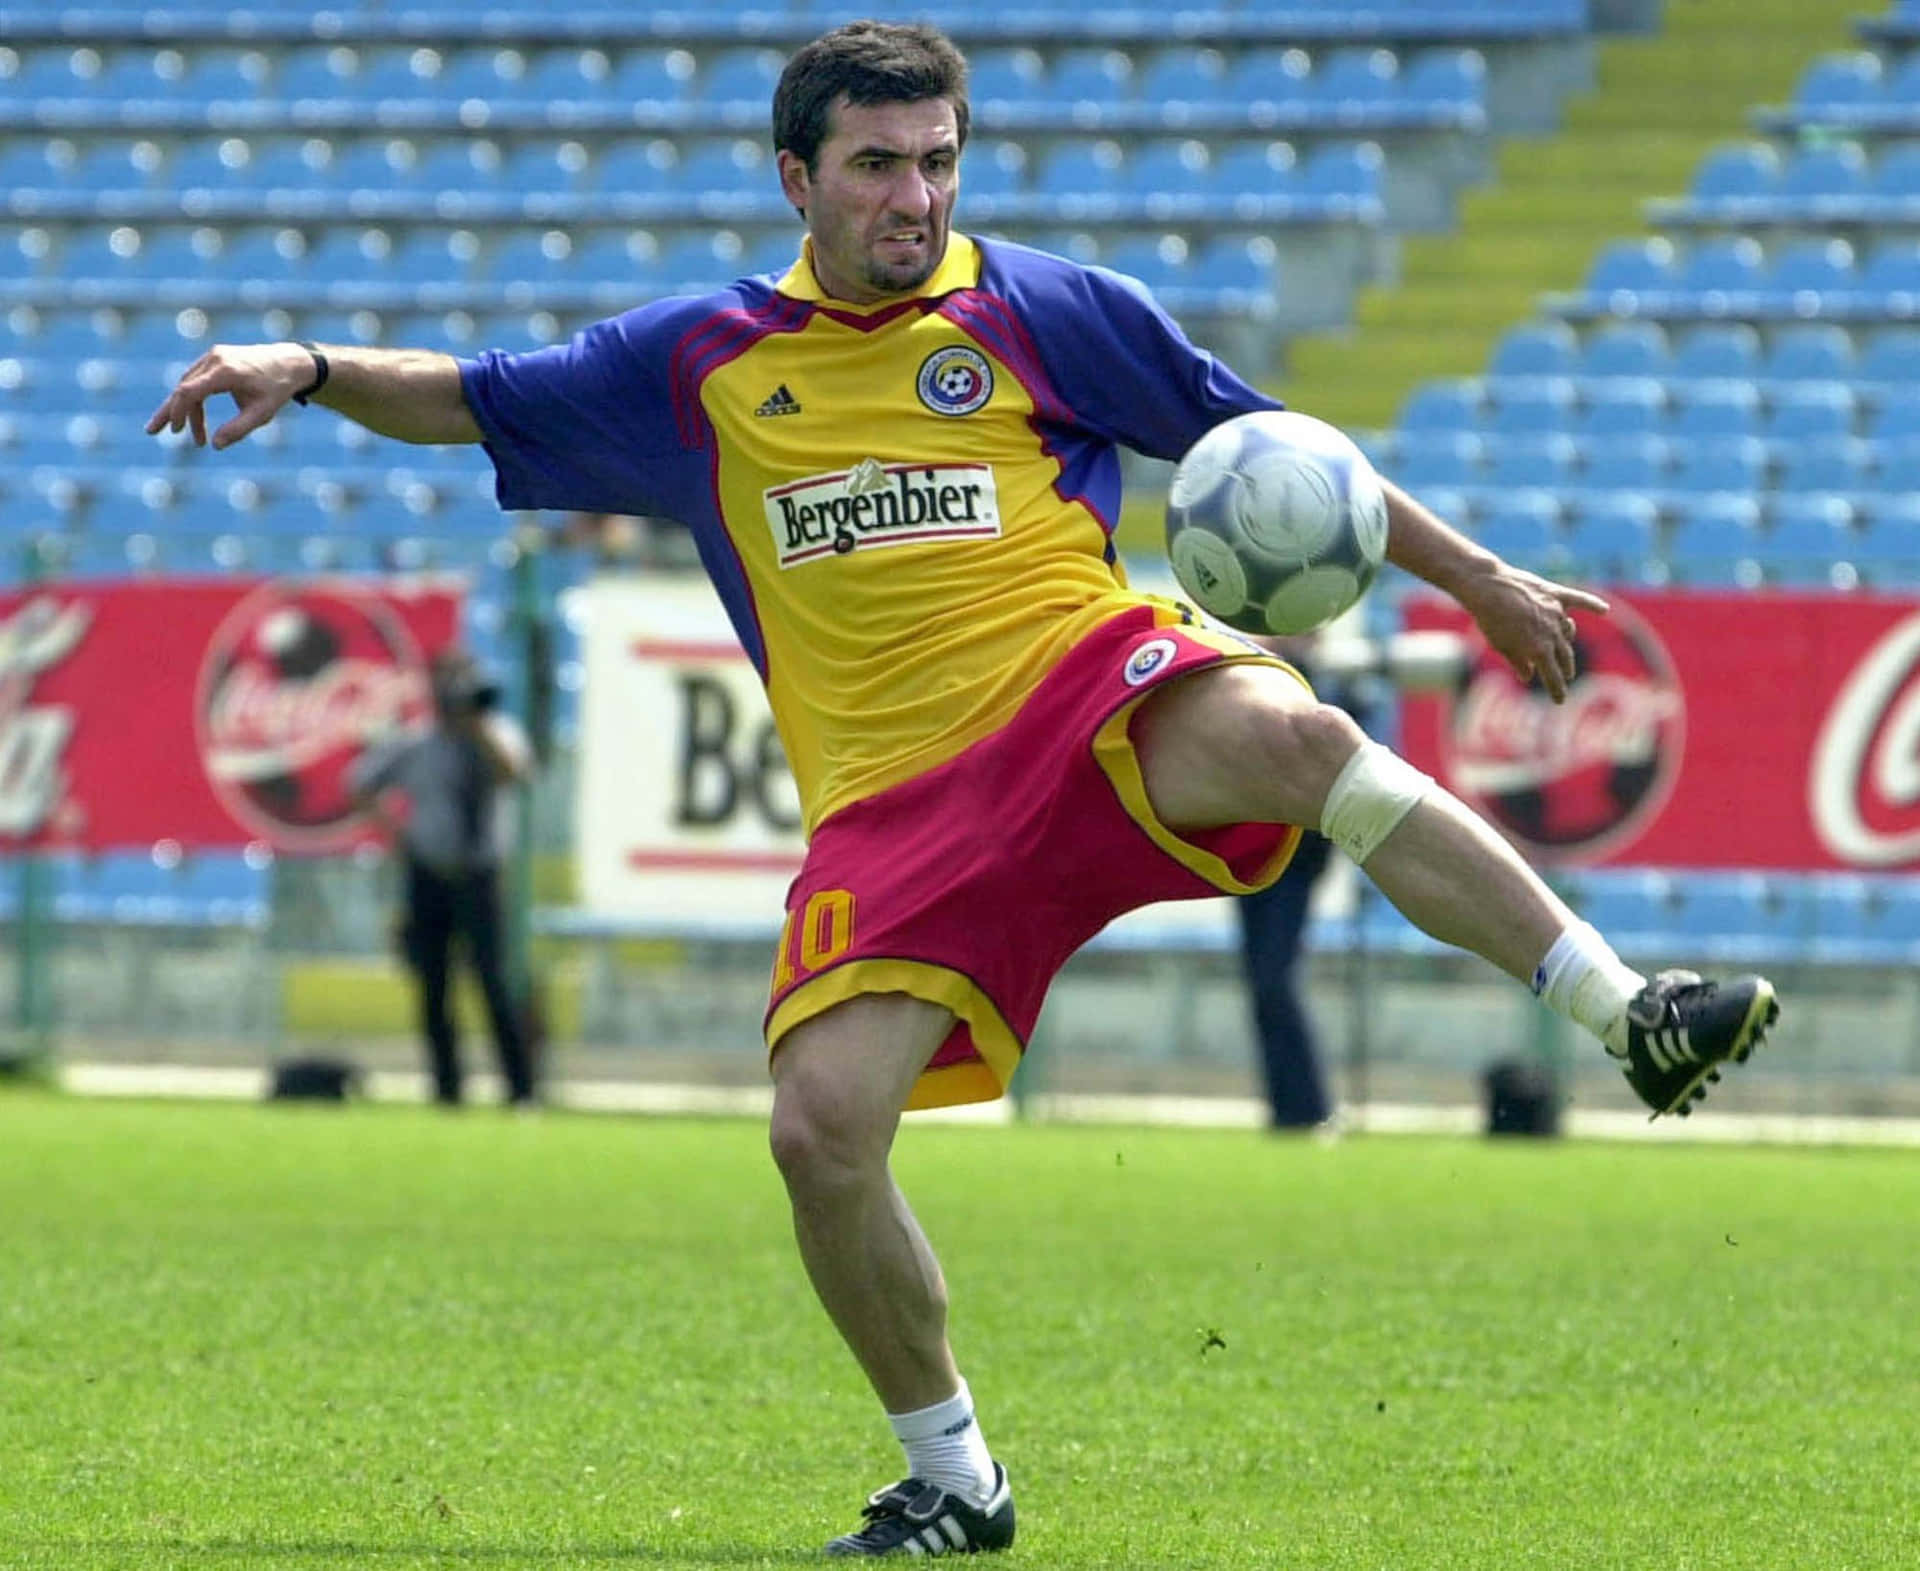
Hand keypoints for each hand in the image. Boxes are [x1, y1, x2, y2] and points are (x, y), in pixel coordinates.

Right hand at [145, 342, 314, 450]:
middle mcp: (215, 359)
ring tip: (178, 432)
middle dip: (170, 411)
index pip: (189, 391)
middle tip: (154, 432)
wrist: (289, 363)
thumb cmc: (276, 389)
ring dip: (184, 409)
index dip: (177, 412)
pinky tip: (193, 418)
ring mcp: (213, 355)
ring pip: (188, 384)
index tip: (175, 431)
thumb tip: (215, 445)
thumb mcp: (261, 414)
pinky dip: (193, 398)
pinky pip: (196, 379)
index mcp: (225, 371)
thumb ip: (238, 429)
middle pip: (182, 387)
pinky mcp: (215, 357)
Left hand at [1452, 561, 1608, 702]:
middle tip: (1566, 676)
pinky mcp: (1555, 594)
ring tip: (1565, 651)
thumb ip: (1517, 662)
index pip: (1552, 676)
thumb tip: (1527, 677)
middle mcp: (1552, 633)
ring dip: (1567, 642)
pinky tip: (1603, 609)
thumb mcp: (1501, 645)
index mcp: (1538, 650)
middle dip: (1565, 669)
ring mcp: (1556, 612)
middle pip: (1564, 656)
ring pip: (1568, 631)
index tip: (1560, 701)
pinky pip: (1578, 599)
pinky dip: (1591, 604)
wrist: (1488, 587)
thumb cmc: (1490, 619)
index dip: (1557, 690)